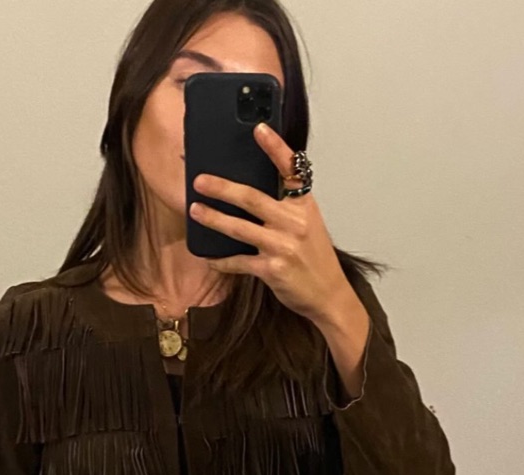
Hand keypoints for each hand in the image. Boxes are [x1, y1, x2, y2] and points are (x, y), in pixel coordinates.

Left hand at [189, 122, 351, 324]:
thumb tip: (250, 196)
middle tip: (200, 181)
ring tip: (195, 211)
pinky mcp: (273, 270)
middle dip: (222, 188)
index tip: (258, 129)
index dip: (275, 148)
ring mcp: (283, 246)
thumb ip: (286, 208)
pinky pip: (239, 262)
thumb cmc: (315, 259)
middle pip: (252, 198)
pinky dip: (222, 261)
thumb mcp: (308, 225)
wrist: (328, 295)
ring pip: (240, 228)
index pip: (291, 170)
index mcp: (304, 206)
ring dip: (214, 219)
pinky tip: (209, 258)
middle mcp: (294, 222)